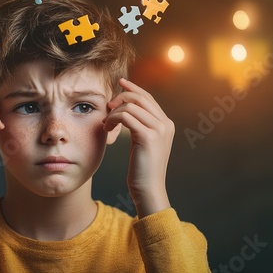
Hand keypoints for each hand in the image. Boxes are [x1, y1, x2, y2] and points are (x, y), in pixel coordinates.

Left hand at [103, 78, 173, 217]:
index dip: (133, 88)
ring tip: (106, 124)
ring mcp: (159, 130)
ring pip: (131, 106)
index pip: (148, 98)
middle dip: (120, 98)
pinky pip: (126, 117)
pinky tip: (107, 129)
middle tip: (107, 108)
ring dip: (113, 112)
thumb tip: (125, 110)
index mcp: (166, 124)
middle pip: (140, 98)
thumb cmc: (142, 169)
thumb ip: (140, 126)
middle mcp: (166, 124)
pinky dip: (113, 119)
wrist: (148, 189)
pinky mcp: (148, 137)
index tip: (120, 83)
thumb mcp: (143, 143)